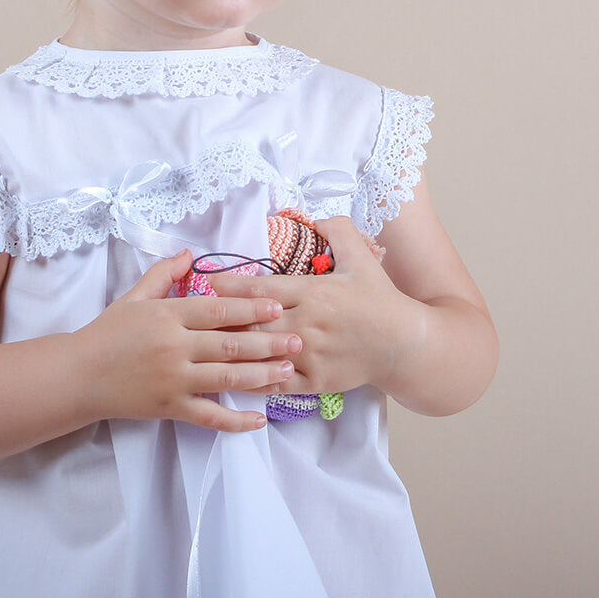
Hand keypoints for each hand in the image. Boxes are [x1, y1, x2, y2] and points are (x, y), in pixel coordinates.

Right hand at [79, 250, 303, 432]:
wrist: (78, 375)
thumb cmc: (108, 333)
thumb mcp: (134, 297)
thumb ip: (164, 275)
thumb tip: (190, 253)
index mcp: (168, 315)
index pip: (217, 310)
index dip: (250, 307)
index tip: (278, 305)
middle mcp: (174, 347)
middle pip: (229, 343)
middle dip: (268, 342)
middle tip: (298, 340)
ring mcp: (173, 380)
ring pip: (226, 377)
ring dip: (261, 375)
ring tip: (289, 371)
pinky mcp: (169, 408)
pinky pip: (208, 416)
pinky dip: (235, 420)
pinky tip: (259, 420)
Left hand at [208, 216, 417, 395]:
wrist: (405, 344)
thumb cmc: (379, 298)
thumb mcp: (362, 257)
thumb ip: (338, 230)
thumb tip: (317, 215)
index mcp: (313, 291)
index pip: (261, 288)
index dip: (230, 285)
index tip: (207, 282)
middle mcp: (307, 323)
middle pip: (252, 323)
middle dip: (223, 321)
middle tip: (193, 318)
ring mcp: (310, 354)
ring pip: (261, 354)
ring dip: (233, 351)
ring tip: (204, 348)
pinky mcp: (316, 380)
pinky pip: (278, 382)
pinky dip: (255, 380)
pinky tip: (234, 378)